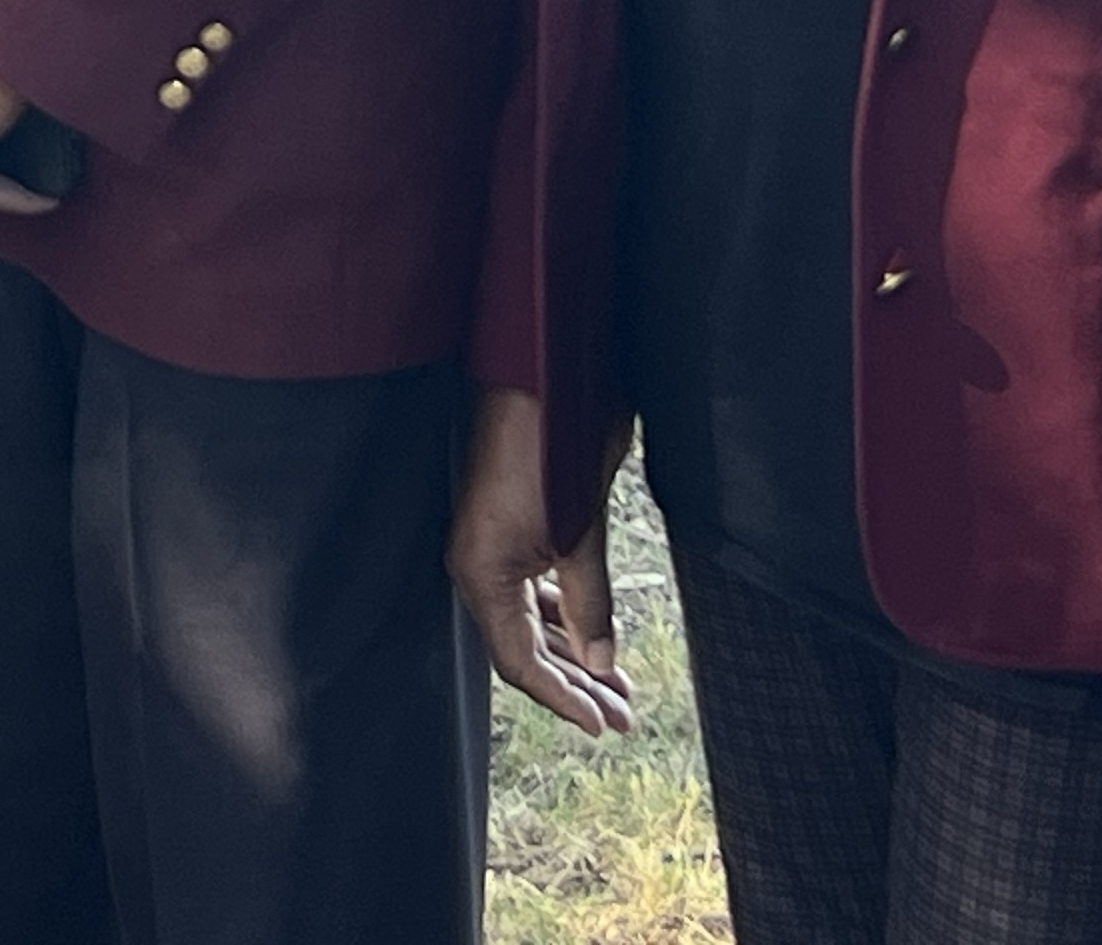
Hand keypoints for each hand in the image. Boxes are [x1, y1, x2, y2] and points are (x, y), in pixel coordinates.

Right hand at [450, 386, 634, 734]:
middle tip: (622, 716)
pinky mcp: (509, 527)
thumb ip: (589, 601)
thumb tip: (600, 662)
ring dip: (574, 653)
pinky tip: (593, 634)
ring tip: (618, 685)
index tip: (601, 725)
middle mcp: (478, 564)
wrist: (537, 375)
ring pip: (532, 620)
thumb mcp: (579, 532)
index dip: (562, 698)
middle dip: (575, 684)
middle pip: (524, 647)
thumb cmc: (550, 445)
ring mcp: (491, 546)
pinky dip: (565, 616)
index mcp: (481, 571)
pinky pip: (532, 590)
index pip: (519, 662)